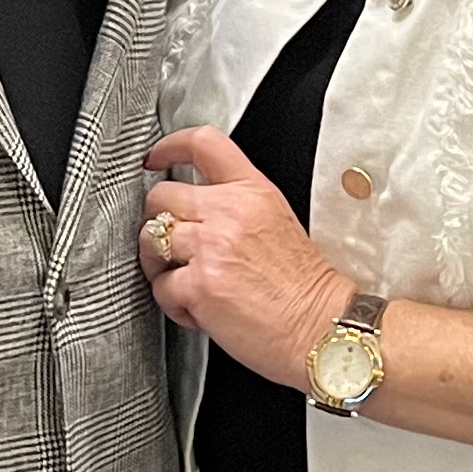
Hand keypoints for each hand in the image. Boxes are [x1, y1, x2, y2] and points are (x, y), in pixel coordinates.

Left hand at [144, 127, 351, 387]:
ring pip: (150, 239)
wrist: (322, 327)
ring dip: (159, 263)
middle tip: (174, 245)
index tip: (156, 159)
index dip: (170, 147)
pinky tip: (199, 309)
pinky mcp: (198, 285)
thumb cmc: (305, 288)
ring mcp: (210, 248)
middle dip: (158, 221)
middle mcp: (229, 213)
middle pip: (161, 195)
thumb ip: (236, 207)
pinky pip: (160, 287)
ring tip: (187, 280)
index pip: (203, 144)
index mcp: (252, 192)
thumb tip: (195, 210)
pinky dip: (174, 303)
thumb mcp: (278, 223)